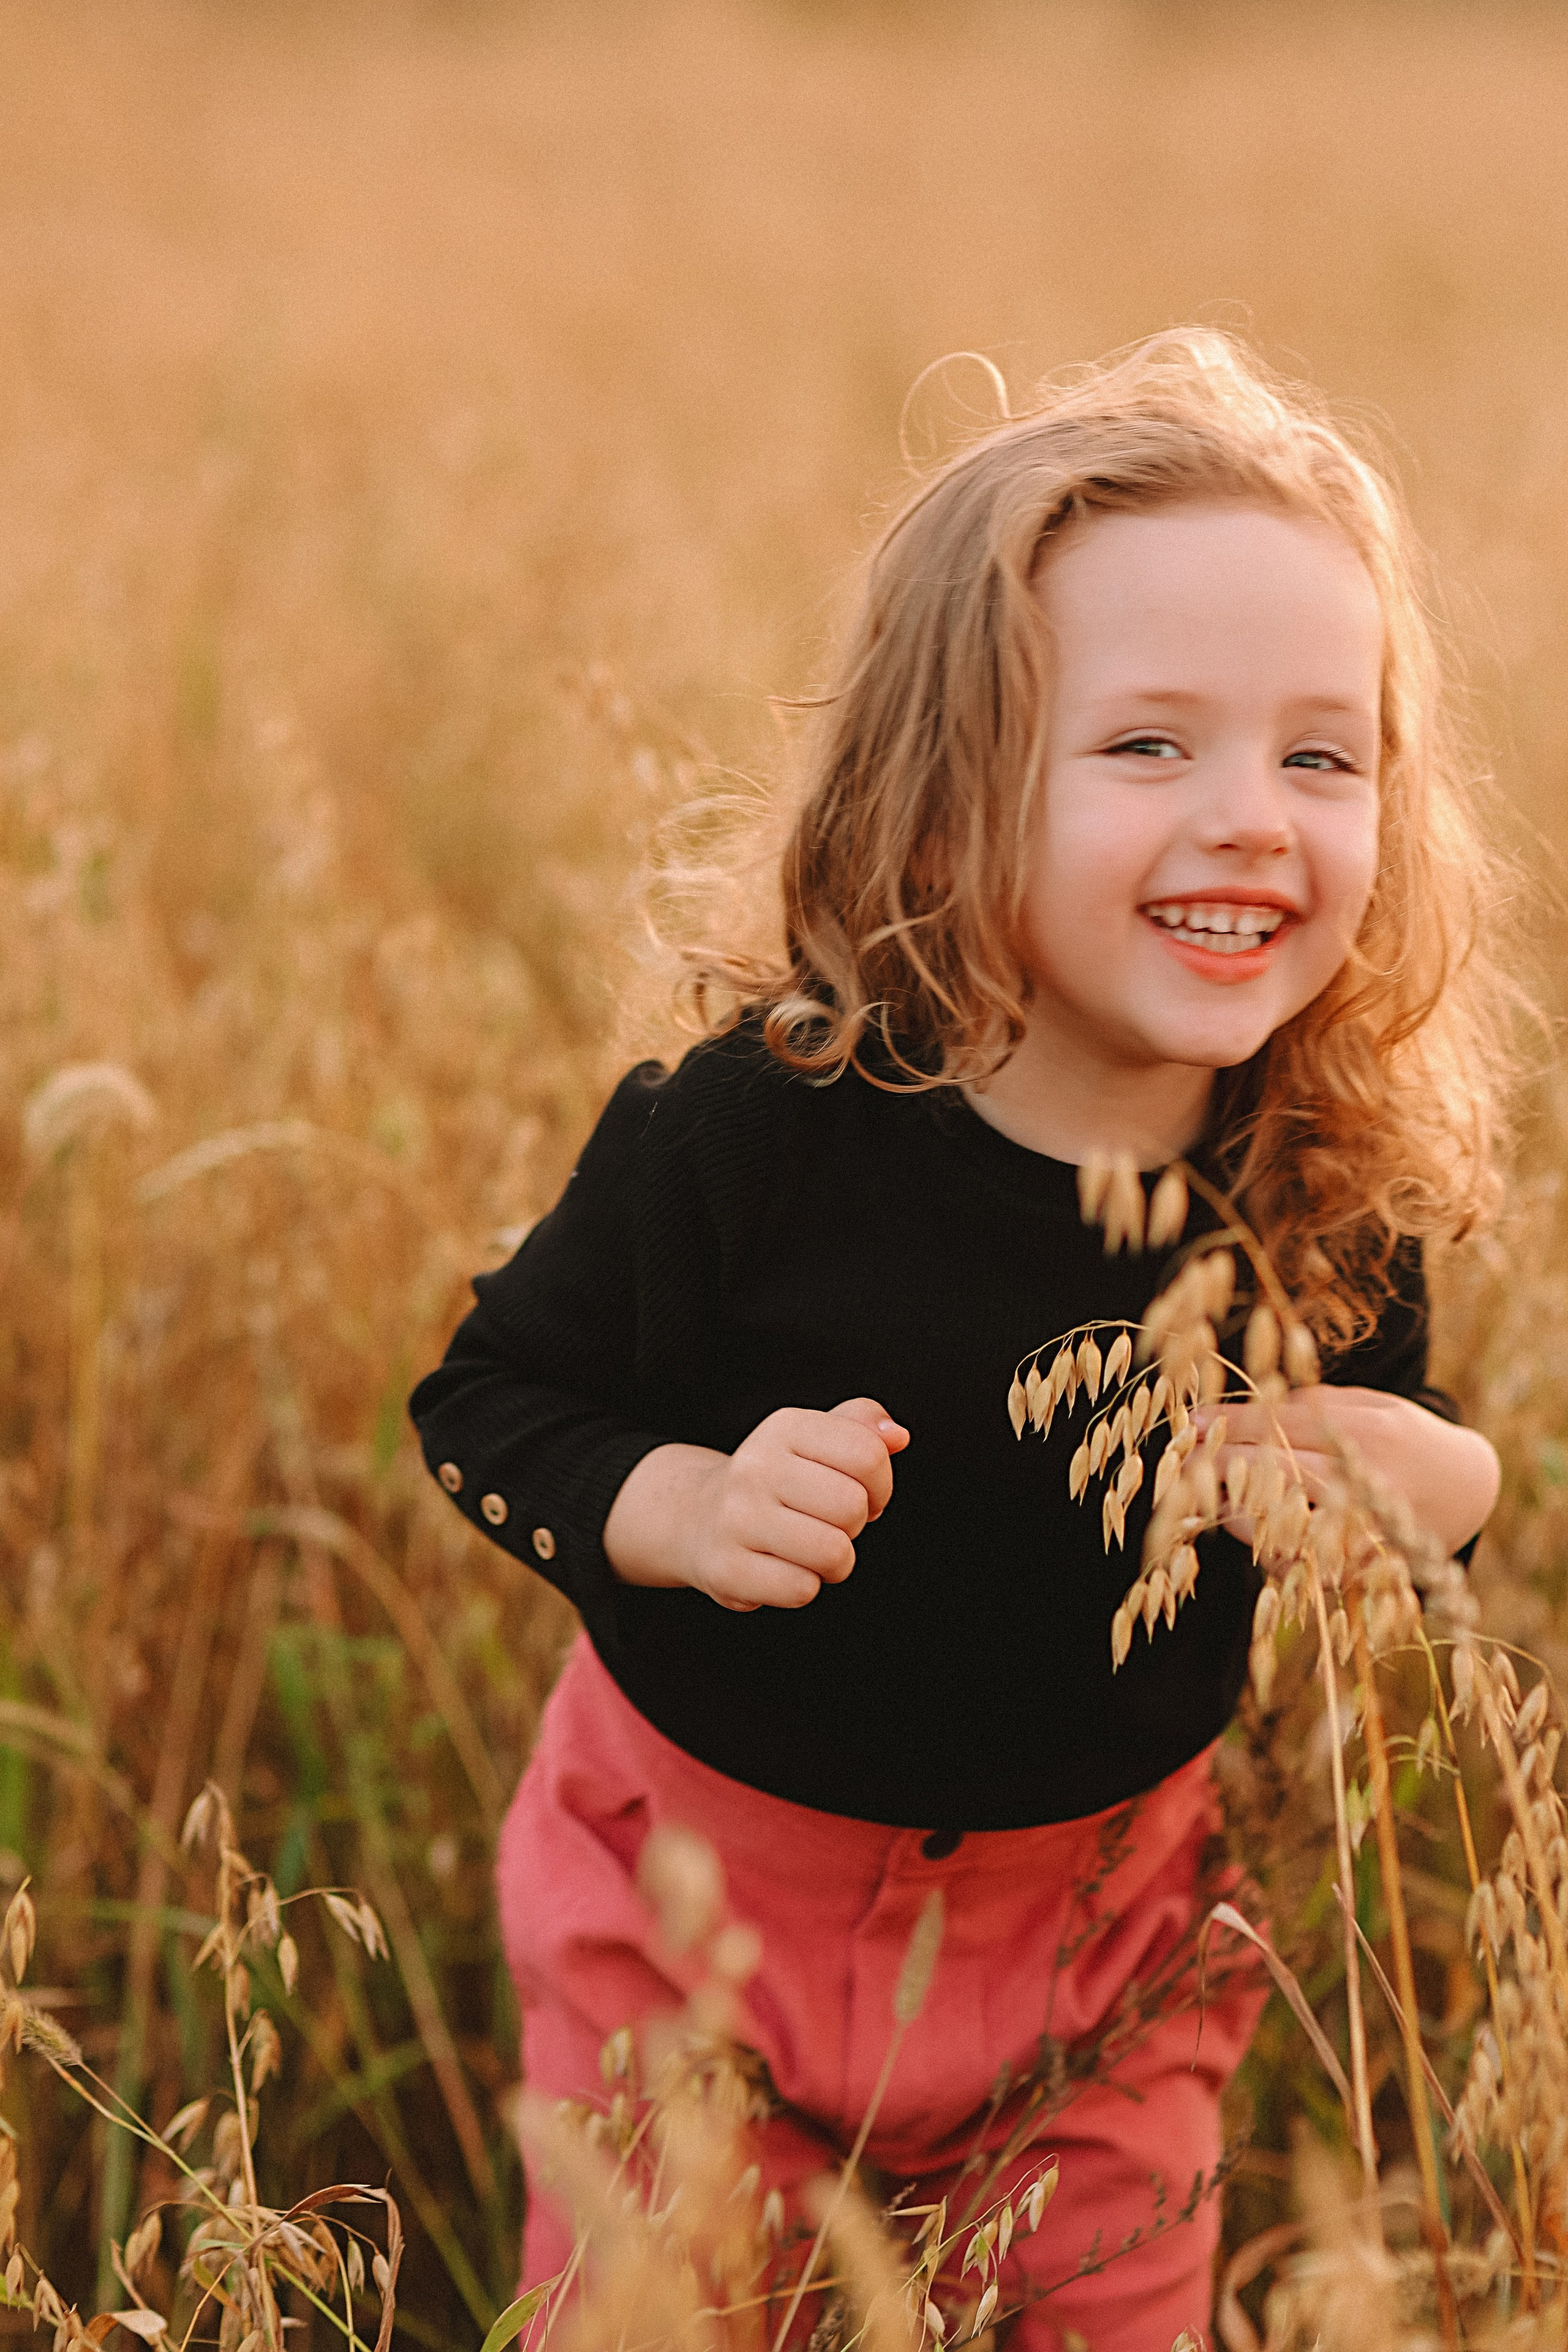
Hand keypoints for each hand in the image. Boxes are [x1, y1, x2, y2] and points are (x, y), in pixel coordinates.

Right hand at [604, 1399, 909, 1611]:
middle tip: (830, 1523)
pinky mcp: (726, 1569)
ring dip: (836, 1562)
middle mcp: (754, 1467)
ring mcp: (735, 1518)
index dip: (880, 1484)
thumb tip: (897, 1436)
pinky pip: (802, 1590)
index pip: (868, 1454)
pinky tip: (784, 1569)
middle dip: (855, 1524)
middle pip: (853, 1506)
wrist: (696, 1517)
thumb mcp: (812, 1439)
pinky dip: (805, 1586)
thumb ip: (861, 1426)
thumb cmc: (775, 1480)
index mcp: (784, 1427)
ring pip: (833, 1552)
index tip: (861, 1493)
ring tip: (811, 1549)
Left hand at [1195, 1385, 1499, 1557]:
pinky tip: (1241, 1526)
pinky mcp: (1356, 1574)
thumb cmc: (1403, 1437)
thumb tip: (1238, 1409)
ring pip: (1278, 1525)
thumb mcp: (1369, 1405)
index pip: (1280, 1427)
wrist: (1465, 1492)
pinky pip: (1294, 1566)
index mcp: (1365, 1437)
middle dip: (1219, 1463)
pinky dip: (1261, 1546)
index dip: (1228, 1423)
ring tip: (1204, 1492)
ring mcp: (1362, 1536)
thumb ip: (1311, 1405)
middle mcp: (1363, 1487)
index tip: (1190, 1421)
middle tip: (1184, 1457)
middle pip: (1273, 1472)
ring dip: (1232, 1508)